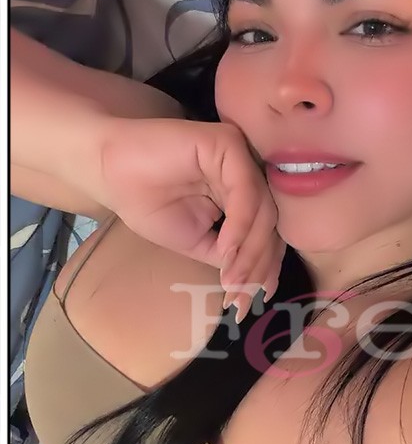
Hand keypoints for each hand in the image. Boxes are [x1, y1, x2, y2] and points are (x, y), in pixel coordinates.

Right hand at [83, 116, 285, 321]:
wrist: (109, 174)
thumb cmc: (147, 203)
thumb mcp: (196, 241)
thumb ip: (228, 254)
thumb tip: (257, 283)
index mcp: (243, 193)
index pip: (266, 231)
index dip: (264, 266)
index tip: (256, 300)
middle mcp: (248, 173)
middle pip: (270, 222)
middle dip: (259, 264)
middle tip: (245, 297)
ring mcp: (241, 157)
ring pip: (263, 210)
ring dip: (250, 251)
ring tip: (233, 280)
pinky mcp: (228, 143)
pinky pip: (245, 190)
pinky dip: (240, 224)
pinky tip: (227, 250)